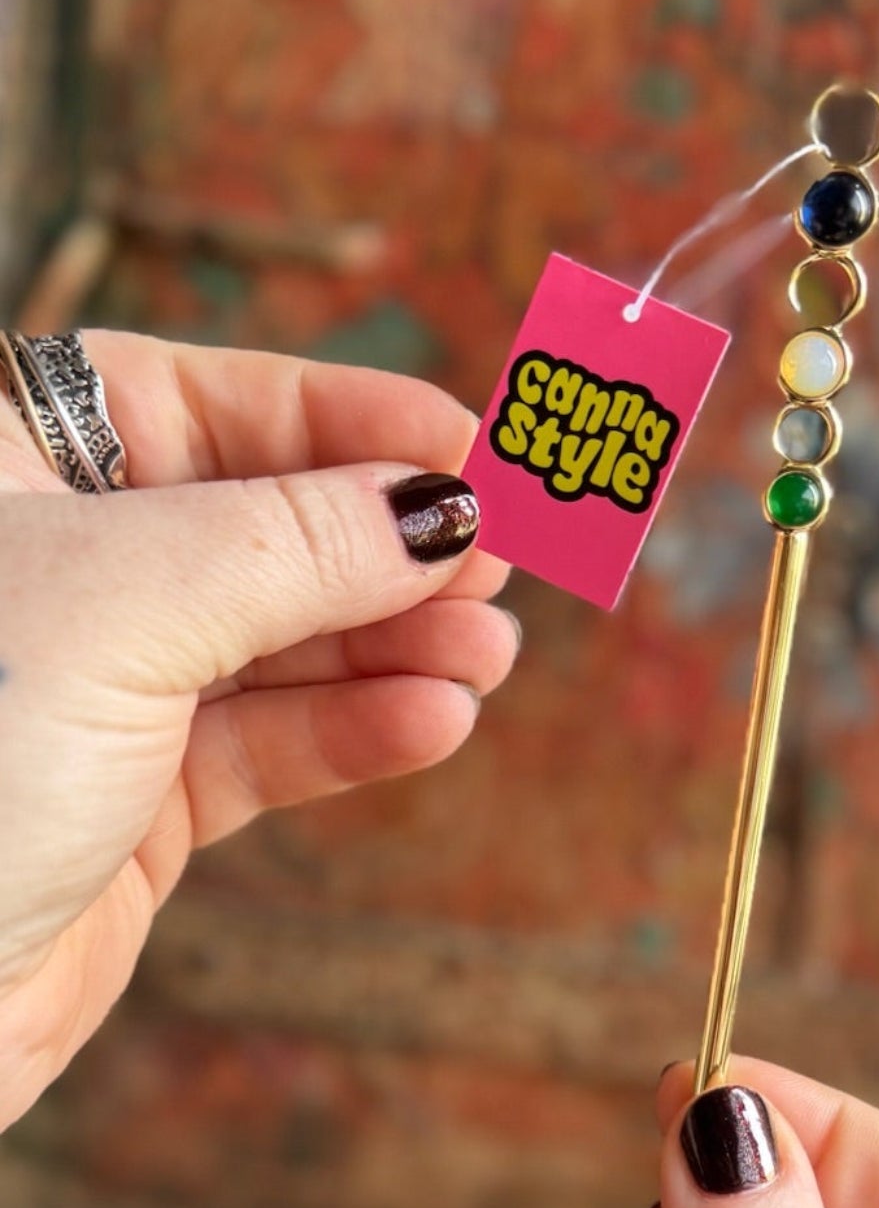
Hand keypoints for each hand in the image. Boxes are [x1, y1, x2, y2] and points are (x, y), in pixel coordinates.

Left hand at [0, 332, 516, 1127]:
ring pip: (285, 643)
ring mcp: (100, 690)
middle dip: (389, 548)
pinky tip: (435, 721)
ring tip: (489, 656)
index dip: (349, 419)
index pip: (210, 404)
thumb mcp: (128, 603)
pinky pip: (272, 745)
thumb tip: (443, 503)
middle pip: (267, 526)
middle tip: (501, 563)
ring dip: (397, 647)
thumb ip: (301, 544)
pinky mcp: (135, 803)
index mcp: (13, 464)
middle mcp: (62, 568)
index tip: (473, 448)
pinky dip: (360, 732)